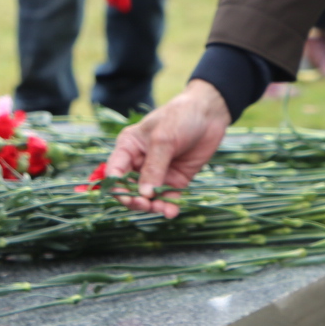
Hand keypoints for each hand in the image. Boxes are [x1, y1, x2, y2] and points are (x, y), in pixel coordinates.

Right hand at [104, 80, 230, 216]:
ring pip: (148, 198)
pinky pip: (168, 198)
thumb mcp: (163, 139)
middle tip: (146, 204)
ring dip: (153, 207)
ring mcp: (158, 172)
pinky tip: (172, 211)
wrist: (210, 113)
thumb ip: (153, 167)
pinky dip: (169, 207)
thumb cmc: (180, 117)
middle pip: (129, 189)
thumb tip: (144, 194)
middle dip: (135, 200)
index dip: (116, 187)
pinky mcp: (175, 179)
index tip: (128, 197)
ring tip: (163, 209)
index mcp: (129, 147)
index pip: (114, 172)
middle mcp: (139, 162)